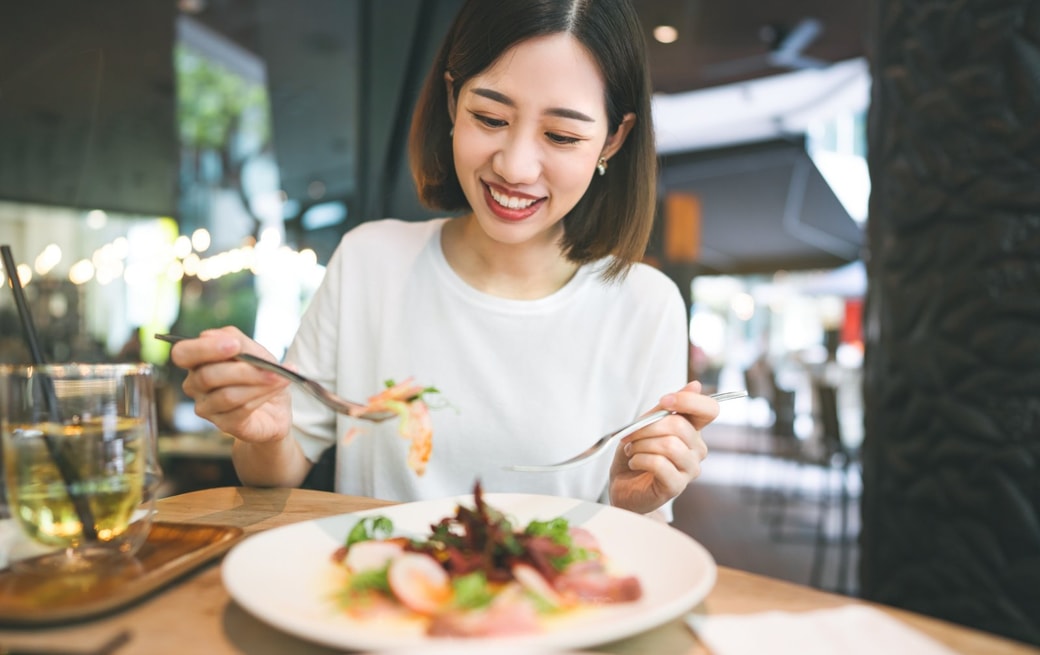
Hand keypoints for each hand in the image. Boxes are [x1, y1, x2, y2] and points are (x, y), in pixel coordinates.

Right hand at [169, 326, 292, 444]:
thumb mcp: (253, 351)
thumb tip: (210, 335)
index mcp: (196, 362)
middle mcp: (194, 386)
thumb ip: (235, 340)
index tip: (234, 345)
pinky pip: (242, 409)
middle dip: (243, 370)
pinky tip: (277, 387)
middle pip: (207, 376)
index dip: (204, 348)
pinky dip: (263, 395)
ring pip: (227, 395)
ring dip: (258, 383)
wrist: (276, 406)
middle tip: (269, 367)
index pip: (182, 353)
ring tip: (279, 377)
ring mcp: (207, 408)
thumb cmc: (259, 373)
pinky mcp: (224, 425)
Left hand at [608, 381, 716, 515]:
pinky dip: (639, 459)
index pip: (710, 409)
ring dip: (641, 444)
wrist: (624, 487)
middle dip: (646, 427)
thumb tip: (694, 385)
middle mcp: (697, 449)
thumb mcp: (645, 425)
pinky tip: (634, 463)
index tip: (664, 402)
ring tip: (632, 450)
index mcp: (693, 430)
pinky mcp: (676, 486)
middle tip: (629, 435)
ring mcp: (689, 469)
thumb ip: (665, 408)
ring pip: (669, 445)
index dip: (688, 401)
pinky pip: (659, 464)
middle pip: (679, 426)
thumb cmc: (635, 454)